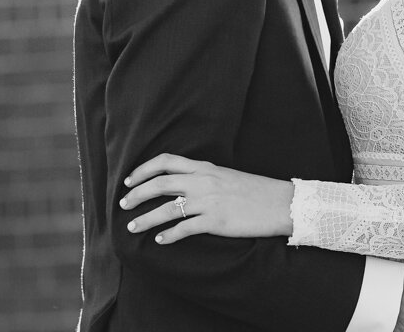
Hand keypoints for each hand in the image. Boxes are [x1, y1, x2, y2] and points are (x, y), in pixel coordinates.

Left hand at [120, 153, 293, 243]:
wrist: (280, 202)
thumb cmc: (254, 190)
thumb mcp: (225, 175)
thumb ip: (203, 177)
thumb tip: (181, 184)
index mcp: (205, 167)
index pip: (165, 161)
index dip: (143, 170)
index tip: (128, 181)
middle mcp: (203, 181)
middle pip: (159, 184)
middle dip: (136, 194)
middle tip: (123, 205)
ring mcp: (209, 202)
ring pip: (167, 208)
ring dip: (145, 219)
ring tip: (132, 227)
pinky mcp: (216, 222)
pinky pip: (185, 229)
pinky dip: (168, 236)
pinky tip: (159, 241)